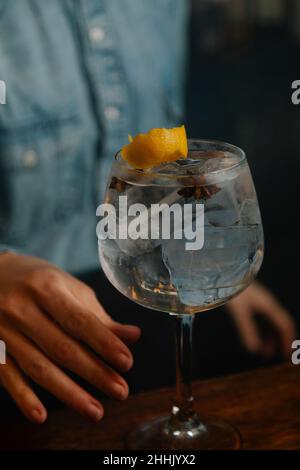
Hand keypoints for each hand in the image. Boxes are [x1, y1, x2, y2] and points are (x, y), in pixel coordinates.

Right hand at [0, 253, 140, 422]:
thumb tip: (133, 336)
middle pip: (62, 348)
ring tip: (95, 410)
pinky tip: (41, 415)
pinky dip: (24, 397)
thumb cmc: (38, 281)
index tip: (126, 362)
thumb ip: (98, 315)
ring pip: (38, 367)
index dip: (104, 342)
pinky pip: (8, 377)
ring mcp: (4, 330)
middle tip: (120, 391)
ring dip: (68, 393)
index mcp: (46, 288)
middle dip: (94, 372)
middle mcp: (22, 308)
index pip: (79, 320)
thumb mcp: (68, 287)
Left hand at [226, 281, 295, 357]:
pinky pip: (262, 319)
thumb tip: (253, 349)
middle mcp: (268, 304)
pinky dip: (262, 331)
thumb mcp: (239, 312)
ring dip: (270, 338)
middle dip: (282, 340)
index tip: (286, 354)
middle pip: (280, 324)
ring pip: (271, 323)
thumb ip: (247, 329)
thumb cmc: (233, 291)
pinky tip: (256, 340)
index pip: (285, 324)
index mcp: (269, 305)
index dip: (287, 339)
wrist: (225, 274)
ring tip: (265, 353)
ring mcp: (261, 302)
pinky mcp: (252, 302)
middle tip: (280, 356)